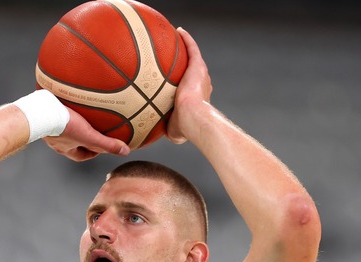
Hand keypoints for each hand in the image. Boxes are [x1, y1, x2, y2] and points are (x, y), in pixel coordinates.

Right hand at [44, 107, 129, 161]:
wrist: (38, 111)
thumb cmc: (62, 126)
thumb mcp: (89, 136)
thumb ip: (107, 144)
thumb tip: (125, 151)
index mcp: (64, 148)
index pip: (82, 155)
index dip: (94, 152)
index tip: (102, 146)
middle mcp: (55, 139)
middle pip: (73, 141)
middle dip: (84, 137)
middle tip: (94, 128)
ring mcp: (48, 127)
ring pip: (64, 126)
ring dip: (74, 121)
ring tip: (83, 112)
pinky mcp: (43, 113)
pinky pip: (56, 111)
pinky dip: (64, 107)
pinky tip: (69, 97)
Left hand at [167, 28, 213, 144]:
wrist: (193, 118)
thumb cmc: (185, 127)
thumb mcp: (174, 130)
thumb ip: (168, 127)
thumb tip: (157, 132)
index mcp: (198, 99)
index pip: (191, 90)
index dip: (183, 86)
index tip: (175, 84)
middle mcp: (202, 85)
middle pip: (193, 73)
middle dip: (185, 68)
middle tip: (175, 62)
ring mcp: (201, 75)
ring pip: (193, 58)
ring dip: (187, 49)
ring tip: (176, 40)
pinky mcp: (198, 66)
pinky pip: (192, 48)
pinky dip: (187, 39)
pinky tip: (179, 31)